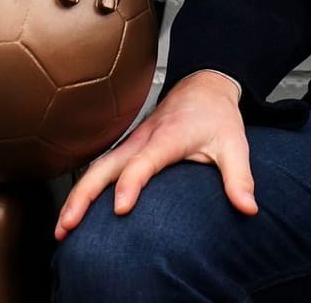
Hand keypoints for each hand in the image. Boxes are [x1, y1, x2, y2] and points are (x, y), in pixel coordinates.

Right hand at [53, 70, 254, 239]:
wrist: (204, 84)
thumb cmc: (216, 114)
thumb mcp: (234, 144)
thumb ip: (239, 177)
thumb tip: (248, 208)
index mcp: (168, 137)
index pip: (144, 162)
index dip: (132, 183)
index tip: (121, 208)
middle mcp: (143, 139)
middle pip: (105, 166)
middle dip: (84, 196)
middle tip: (68, 225)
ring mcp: (132, 141)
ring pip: (97, 167)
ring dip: (78, 195)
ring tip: (63, 226)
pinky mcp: (128, 146)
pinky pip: (101, 166)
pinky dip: (84, 187)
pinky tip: (76, 209)